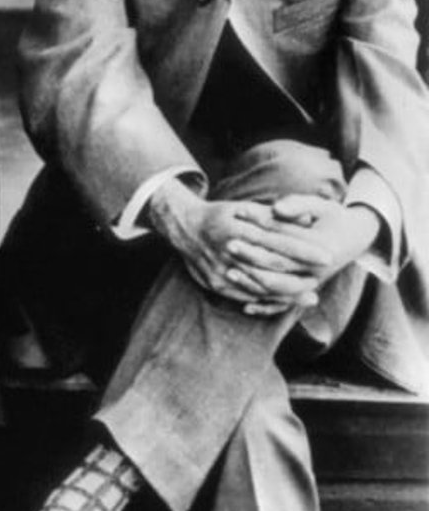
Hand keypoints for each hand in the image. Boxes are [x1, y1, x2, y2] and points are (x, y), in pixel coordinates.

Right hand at [148, 178, 319, 315]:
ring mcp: (220, 269)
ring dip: (288, 293)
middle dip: (300, 273)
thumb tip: (307, 219)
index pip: (277, 239)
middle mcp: (228, 248)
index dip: (303, 249)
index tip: (326, 255)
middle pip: (271, 264)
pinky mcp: (215, 284)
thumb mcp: (245, 208)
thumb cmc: (221, 216)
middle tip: (322, 278)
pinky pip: (245, 296)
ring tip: (310, 295)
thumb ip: (275, 215)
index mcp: (237, 225)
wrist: (184, 228)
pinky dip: (267, 300)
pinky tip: (284, 302)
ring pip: (260, 285)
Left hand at [227, 194, 379, 296]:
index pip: (283, 236)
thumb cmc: (333, 217)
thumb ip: (298, 205)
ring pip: (279, 288)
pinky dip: (266, 307)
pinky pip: (284, 304)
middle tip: (228, 244)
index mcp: (320, 246)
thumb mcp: (321, 205)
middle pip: (277, 264)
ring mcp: (312, 283)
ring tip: (228, 272)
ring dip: (253, 282)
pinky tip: (246, 306)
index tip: (238, 212)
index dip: (260, 223)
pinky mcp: (306, 292)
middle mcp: (317, 269)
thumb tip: (276, 208)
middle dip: (251, 255)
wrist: (355, 238)